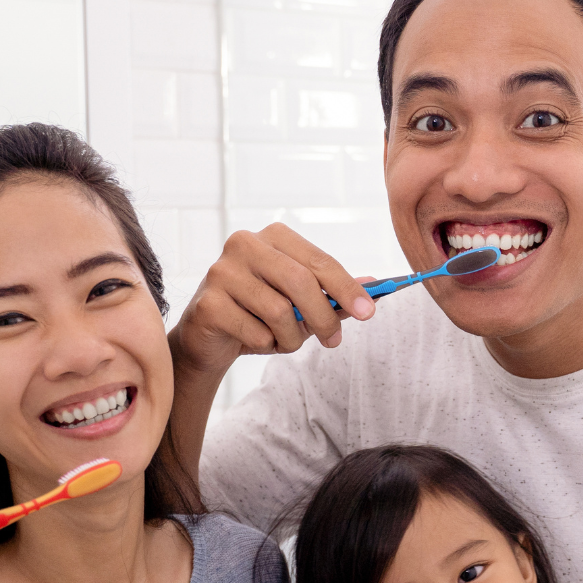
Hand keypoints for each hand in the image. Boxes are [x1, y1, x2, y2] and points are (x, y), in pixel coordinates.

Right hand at [169, 223, 375, 379]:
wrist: (209, 338)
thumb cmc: (259, 314)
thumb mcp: (300, 303)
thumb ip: (332, 293)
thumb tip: (374, 286)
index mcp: (273, 236)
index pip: (319, 260)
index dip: (347, 288)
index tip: (368, 312)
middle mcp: (244, 244)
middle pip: (300, 282)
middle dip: (324, 317)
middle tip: (334, 341)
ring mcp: (222, 272)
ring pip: (279, 312)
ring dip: (291, 338)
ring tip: (283, 341)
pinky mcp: (208, 304)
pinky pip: (255, 333)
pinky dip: (266, 346)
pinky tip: (256, 341)